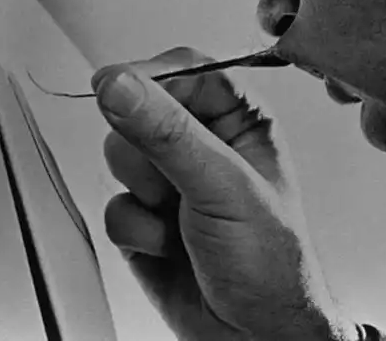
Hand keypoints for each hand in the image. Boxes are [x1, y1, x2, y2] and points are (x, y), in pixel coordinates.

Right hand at [91, 47, 357, 340]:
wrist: (255, 335)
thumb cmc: (271, 262)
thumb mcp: (223, 188)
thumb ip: (168, 133)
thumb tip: (121, 83)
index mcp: (242, 122)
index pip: (187, 70)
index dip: (151, 77)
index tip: (118, 88)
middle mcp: (207, 144)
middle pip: (142, 110)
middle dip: (148, 152)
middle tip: (175, 182)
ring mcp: (175, 180)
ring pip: (121, 156)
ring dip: (142, 194)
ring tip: (179, 218)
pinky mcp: (148, 216)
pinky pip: (114, 203)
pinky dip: (134, 230)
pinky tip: (167, 246)